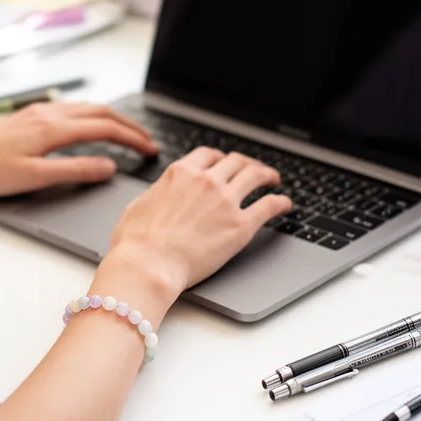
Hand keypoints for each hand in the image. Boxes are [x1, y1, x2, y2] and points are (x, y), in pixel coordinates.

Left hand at [0, 102, 158, 196]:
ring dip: (110, 118)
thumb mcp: (36, 178)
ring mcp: (37, 112)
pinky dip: (91, 116)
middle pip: (100, 112)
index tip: (150, 150)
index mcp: (54, 128)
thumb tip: (108, 166)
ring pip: (85, 108)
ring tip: (126, 133)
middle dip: (128, 125)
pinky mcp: (27, 116)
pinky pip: (70, 109)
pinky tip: (88, 127)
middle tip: (147, 142)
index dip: (133, 139)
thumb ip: (75, 170)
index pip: (106, 128)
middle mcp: (48, 114)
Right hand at [105, 147, 292, 296]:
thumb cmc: (135, 243)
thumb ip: (155, 195)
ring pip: (256, 175)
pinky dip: (281, 202)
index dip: (221, 158)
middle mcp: (206, 181)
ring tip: (274, 180)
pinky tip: (285, 204)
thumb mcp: (137, 206)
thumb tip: (158, 196)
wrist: (148, 265)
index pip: (208, 155)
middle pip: (236, 161)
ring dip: (268, 175)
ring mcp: (226, 201)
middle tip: (254, 170)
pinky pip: (270, 205)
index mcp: (181, 173)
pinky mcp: (240, 226)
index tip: (226, 164)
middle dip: (247, 163)